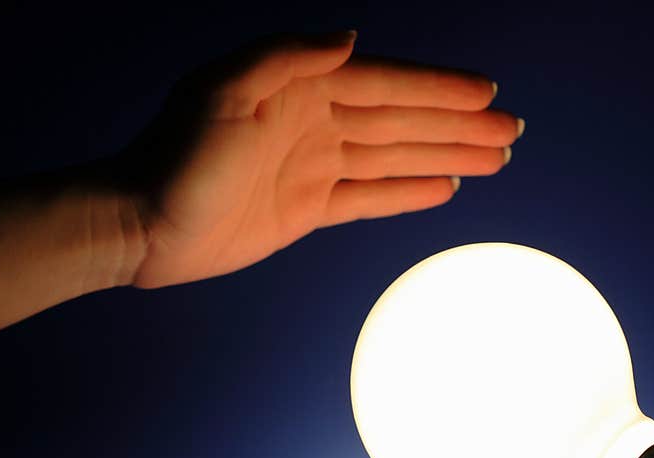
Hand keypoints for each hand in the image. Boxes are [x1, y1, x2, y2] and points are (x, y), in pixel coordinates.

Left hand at [116, 31, 523, 287]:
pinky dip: (406, 193)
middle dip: (458, 126)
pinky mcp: (307, 209)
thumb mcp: (220, 92)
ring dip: (445, 157)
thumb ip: (284, 57)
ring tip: (494, 160)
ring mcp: (314, 167)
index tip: (489, 93)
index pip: (386, 85)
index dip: (439, 89)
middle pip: (403, 121)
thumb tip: (350, 38)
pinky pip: (369, 197)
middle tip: (512, 132)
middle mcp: (315, 123)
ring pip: (395, 158)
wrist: (142, 224)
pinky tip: (442, 189)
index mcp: (301, 89)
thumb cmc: (175, 157)